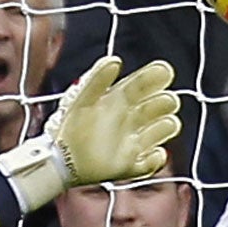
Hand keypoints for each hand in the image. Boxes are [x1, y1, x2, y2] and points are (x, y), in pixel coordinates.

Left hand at [0, 57, 182, 211]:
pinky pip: (150, 163)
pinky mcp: (128, 166)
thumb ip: (98, 80)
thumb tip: (115, 60)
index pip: (141, 86)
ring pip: (157, 133)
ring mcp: (129, 143)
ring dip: (165, 127)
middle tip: (168, 101)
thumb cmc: (69, 126)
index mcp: (116, 102)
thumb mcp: (82, 98)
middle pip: (154, 108)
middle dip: (164, 103)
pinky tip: (156, 153)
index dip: (154, 77)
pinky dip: (156, 159)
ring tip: (168, 123)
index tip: (165, 71)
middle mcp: (126, 121)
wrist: (58, 160)